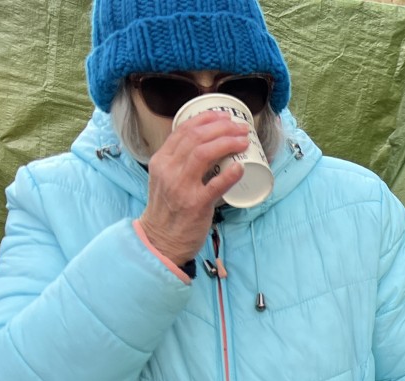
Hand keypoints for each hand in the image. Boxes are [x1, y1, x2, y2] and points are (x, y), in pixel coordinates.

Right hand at [137, 112, 252, 264]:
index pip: (183, 130)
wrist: (160, 239)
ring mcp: (181, 187)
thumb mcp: (165, 179)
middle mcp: (169, 170)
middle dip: (222, 128)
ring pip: (203, 154)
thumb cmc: (168, 210)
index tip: (224, 116)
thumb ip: (179, 163)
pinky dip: (229, 175)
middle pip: (196, 138)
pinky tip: (241, 167)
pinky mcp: (195, 205)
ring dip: (227, 143)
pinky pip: (214, 186)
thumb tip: (206, 147)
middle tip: (241, 127)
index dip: (206, 119)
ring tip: (244, 140)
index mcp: (161, 160)